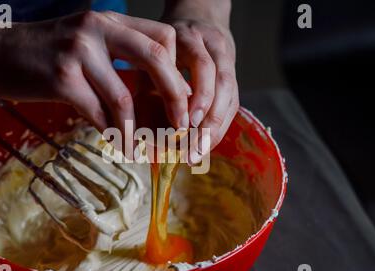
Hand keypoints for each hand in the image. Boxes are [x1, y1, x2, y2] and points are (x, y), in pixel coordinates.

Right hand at [0, 11, 190, 155]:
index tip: (183, 98)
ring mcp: (78, 52)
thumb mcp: (84, 42)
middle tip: (182, 125)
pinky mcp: (61, 78)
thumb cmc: (43, 53)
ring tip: (143, 147)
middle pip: (155, 59)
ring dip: (139, 128)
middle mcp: (98, 29)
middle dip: (175, 97)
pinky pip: (98, 113)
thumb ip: (117, 57)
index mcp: (109, 21)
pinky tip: (118, 144)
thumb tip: (151, 92)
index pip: (163, 37)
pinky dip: (113, 133)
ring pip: (124, 96)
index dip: (178, 70)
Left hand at [162, 1, 239, 163]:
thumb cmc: (167, 41)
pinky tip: (206, 141)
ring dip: (216, 127)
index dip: (197, 98)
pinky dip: (220, 123)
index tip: (184, 126)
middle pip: (222, 84)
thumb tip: (140, 130)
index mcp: (191, 37)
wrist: (198, 14)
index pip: (202, 67)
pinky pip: (233, 100)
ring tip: (199, 152)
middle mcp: (214, 45)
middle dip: (209, 121)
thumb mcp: (152, 55)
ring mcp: (227, 57)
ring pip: (231, 94)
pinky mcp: (233, 71)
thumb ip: (149, 84)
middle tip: (192, 150)